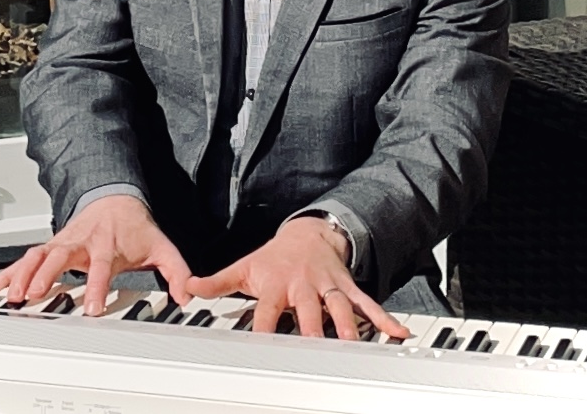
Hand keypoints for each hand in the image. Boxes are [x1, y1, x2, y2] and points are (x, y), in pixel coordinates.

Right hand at [0, 195, 191, 315]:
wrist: (115, 197)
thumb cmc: (134, 227)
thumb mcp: (161, 246)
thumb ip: (176, 271)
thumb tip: (187, 294)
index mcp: (108, 244)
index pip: (101, 266)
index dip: (95, 286)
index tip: (91, 308)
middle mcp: (82, 241)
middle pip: (61, 256)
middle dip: (47, 275)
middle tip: (33, 296)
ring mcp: (64, 241)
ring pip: (40, 254)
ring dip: (24, 273)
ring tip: (12, 295)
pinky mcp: (52, 244)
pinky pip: (30, 256)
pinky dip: (13, 270)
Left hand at [186, 216, 409, 340]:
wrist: (307, 232)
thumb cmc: (273, 257)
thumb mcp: (243, 266)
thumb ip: (217, 282)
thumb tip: (188, 288)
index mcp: (276, 285)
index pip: (267, 313)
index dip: (263, 331)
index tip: (262, 352)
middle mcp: (303, 286)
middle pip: (308, 313)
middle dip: (312, 332)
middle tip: (316, 355)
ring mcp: (327, 287)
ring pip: (340, 309)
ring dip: (348, 328)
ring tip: (356, 348)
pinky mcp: (347, 287)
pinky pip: (367, 303)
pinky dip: (383, 318)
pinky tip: (398, 333)